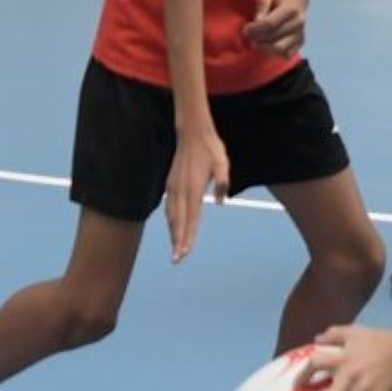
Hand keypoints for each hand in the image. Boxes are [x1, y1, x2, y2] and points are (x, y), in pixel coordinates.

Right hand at [165, 127, 229, 262]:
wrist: (192, 131)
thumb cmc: (210, 147)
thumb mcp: (223, 163)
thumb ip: (223, 182)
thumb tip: (222, 202)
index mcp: (194, 187)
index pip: (191, 217)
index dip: (188, 236)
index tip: (185, 251)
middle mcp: (180, 189)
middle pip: (178, 221)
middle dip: (177, 241)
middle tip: (177, 259)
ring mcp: (173, 186)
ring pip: (171, 215)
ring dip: (172, 232)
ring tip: (174, 248)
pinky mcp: (171, 183)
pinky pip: (169, 206)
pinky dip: (170, 220)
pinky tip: (171, 227)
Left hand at [242, 0, 307, 57]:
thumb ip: (262, 5)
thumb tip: (257, 22)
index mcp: (291, 9)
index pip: (269, 24)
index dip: (254, 29)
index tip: (245, 30)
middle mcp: (298, 23)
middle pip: (273, 38)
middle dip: (257, 38)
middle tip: (249, 35)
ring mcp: (301, 34)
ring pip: (279, 49)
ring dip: (264, 48)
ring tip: (256, 42)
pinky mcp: (300, 42)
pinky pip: (286, 54)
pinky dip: (274, 53)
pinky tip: (267, 45)